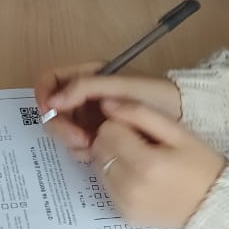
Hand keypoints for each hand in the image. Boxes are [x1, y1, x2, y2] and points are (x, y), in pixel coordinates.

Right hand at [35, 62, 181, 161]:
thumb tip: (52, 103)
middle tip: (79, 139)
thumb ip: (85, 88)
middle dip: (60, 125)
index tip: (49, 111)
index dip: (44, 94)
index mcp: (88, 75)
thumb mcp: (121, 86)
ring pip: (63, 129)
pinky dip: (80, 150)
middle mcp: (85, 96)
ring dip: (70, 139)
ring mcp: (90, 117)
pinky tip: (96, 153)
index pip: (51, 80)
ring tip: (91, 147)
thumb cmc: (156, 94)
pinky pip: (77, 144)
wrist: (184, 116)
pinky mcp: (99, 136)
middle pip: (53, 109)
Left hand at [90, 99, 225, 228]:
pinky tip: (138, 177)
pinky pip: (106, 187)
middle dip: (113, 140)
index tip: (139, 129)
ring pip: (98, 167)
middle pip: (99, 149)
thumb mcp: (178, 132)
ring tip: (139, 160)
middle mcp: (130, 187)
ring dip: (112, 158)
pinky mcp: (125, 216)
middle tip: (139, 143)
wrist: (215, 206)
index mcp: (146, 163)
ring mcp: (126, 205)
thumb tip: (105, 103)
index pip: (107, 130)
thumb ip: (140, 113)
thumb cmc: (201, 164)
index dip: (120, 124)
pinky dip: (116, 178)